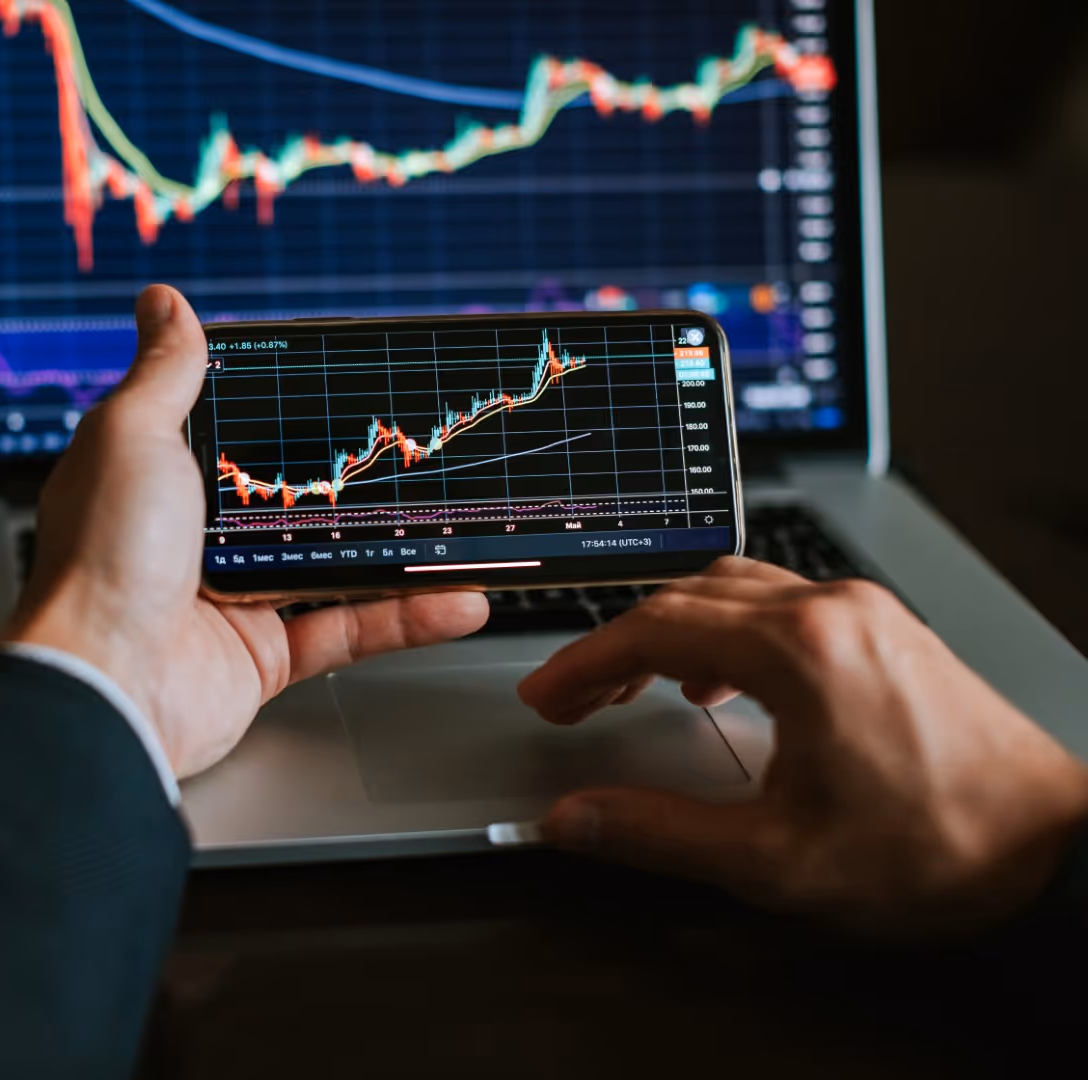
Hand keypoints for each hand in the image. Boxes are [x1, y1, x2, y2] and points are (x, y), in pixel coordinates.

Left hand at [3, 286, 487, 778]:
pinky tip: (456, 596)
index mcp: (156, 479)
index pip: (229, 430)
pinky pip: (348, 628)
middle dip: (352, 473)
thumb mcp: (133, 434)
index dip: (282, 406)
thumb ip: (165, 372)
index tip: (345, 384)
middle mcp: (191, 538)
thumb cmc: (103, 558)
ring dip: (396, 544)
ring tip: (453, 514)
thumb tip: (164, 303)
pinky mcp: (264, 656)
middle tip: (420, 445)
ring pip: (330, 561)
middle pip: (288, 494)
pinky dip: (405, 615)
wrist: (105, 686)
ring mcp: (231, 597)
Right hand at [519, 556, 1087, 936]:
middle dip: (617, 645)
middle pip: (687, 597)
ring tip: (631, 683)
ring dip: (669, 630)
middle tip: (574, 696)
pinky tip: (717, 681)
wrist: (1055, 849)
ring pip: (733, 590)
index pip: (654, 629)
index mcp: (799, 649)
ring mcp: (864, 613)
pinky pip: (779, 603)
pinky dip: (724, 631)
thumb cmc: (941, 849)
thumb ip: (658, 833)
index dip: (583, 663)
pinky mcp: (886, 630)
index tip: (548, 698)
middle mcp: (831, 610)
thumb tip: (578, 820)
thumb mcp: (776, 860)